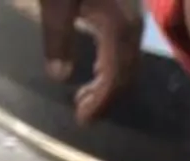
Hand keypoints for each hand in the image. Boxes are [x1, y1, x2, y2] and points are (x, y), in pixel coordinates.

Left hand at [40, 0, 140, 123]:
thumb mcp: (56, 0)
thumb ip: (58, 36)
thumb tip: (59, 78)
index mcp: (119, 28)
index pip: (115, 76)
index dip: (101, 101)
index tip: (83, 120)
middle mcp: (133, 27)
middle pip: (126, 73)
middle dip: (105, 97)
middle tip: (82, 113)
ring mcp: (133, 17)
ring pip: (128, 62)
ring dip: (108, 83)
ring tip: (84, 95)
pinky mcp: (126, 9)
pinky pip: (125, 49)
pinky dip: (111, 66)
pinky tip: (96, 67)